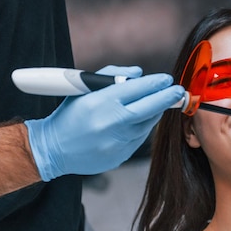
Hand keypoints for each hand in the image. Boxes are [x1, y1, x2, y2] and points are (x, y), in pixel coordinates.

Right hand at [25, 66, 183, 180]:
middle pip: (150, 108)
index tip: (167, 79)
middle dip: (167, 97)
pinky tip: (138, 121)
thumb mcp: (83, 89)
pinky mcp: (120, 156)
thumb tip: (138, 73)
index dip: (156, 83)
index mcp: (101, 103)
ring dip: (154, 112)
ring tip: (156, 103)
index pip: (138, 88)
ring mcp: (117, 143)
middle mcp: (111, 123)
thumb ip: (112, 75)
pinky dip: (141, 128)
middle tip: (177, 91)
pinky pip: (138, 139)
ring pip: (146, 124)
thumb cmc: (68, 116)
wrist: (53, 149)